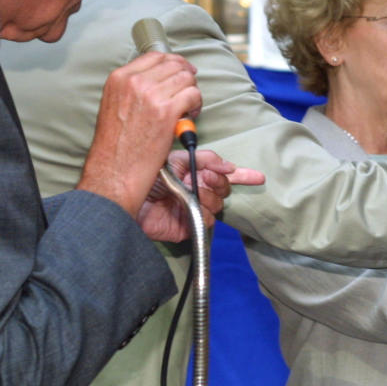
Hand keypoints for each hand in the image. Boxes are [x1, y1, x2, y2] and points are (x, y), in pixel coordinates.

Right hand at [77, 52, 200, 216]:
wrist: (114, 170)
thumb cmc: (116, 145)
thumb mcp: (115, 105)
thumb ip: (135, 88)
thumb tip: (162, 79)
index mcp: (120, 78)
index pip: (157, 56)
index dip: (175, 63)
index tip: (183, 73)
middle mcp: (134, 81)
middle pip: (176, 65)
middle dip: (187, 79)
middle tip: (187, 97)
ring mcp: (151, 94)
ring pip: (188, 79)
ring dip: (193, 94)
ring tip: (186, 111)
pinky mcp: (167, 111)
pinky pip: (194, 95)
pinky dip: (196, 106)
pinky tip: (188, 119)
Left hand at [138, 149, 265, 241]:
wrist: (129, 198)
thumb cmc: (147, 176)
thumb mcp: (177, 159)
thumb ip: (205, 159)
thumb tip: (229, 165)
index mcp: (194, 174)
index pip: (224, 175)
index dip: (242, 176)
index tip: (257, 178)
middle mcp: (196, 191)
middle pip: (224, 189)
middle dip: (218, 182)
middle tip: (205, 177)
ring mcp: (193, 209)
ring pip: (218, 204)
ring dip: (208, 196)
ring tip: (191, 192)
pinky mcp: (189, 226)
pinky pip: (208, 219)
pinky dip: (201, 212)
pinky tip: (187, 208)